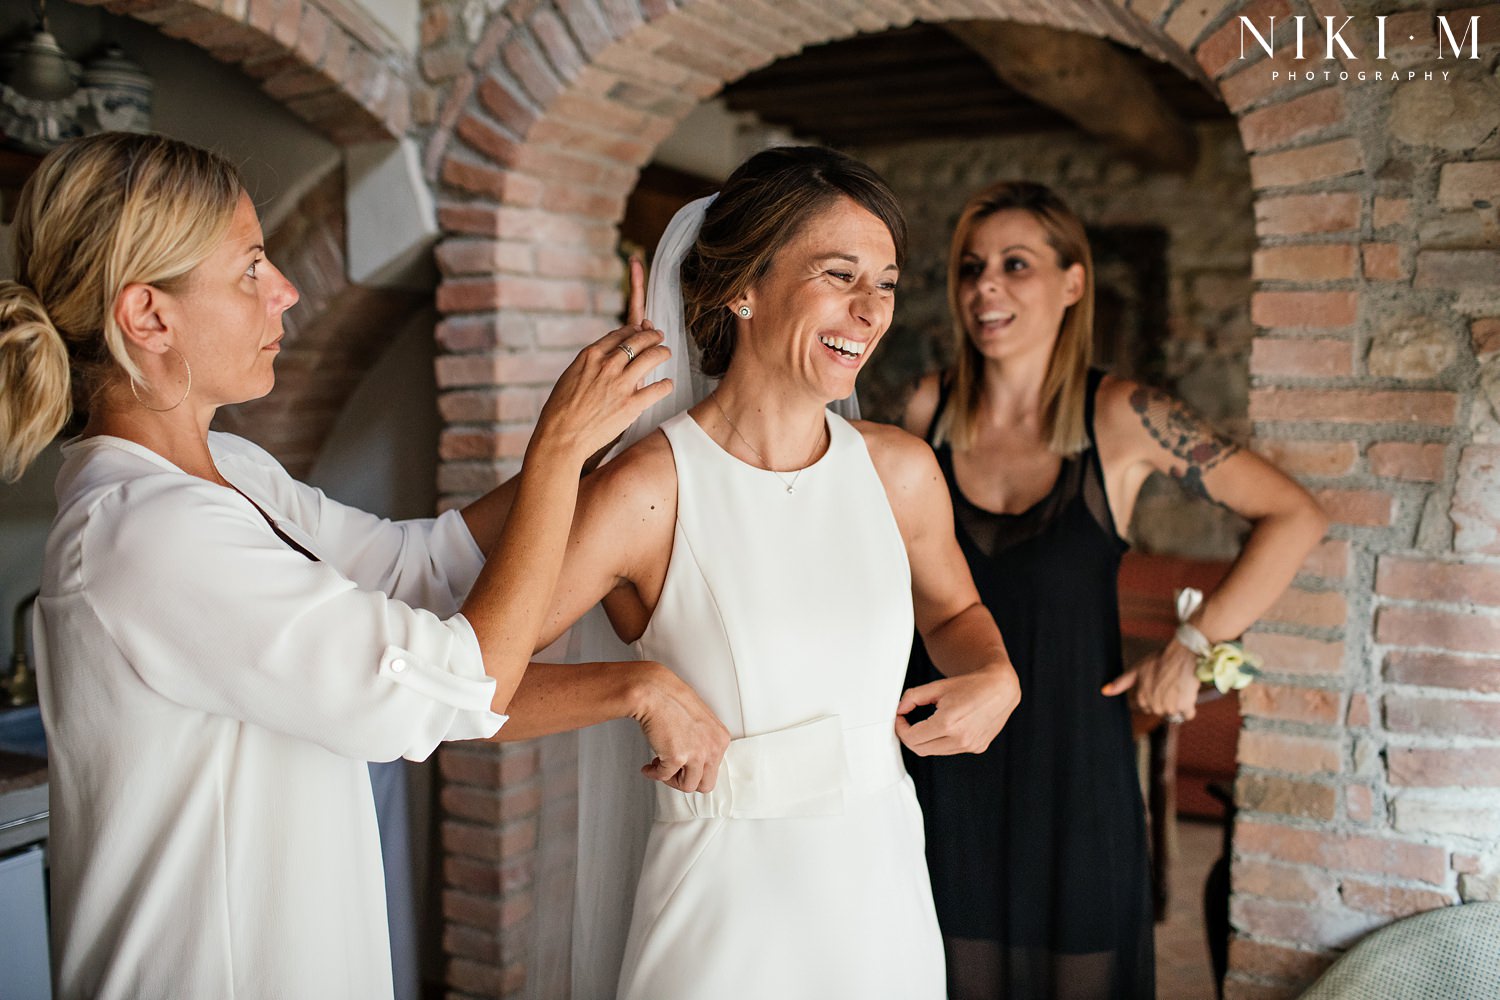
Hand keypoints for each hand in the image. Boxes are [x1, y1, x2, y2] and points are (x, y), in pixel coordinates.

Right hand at [531, 257, 672, 464]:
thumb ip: (590, 365)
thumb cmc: (561, 410)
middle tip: (658, 336)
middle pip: (638, 341)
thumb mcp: (571, 376)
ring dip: (662, 352)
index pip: (619, 335)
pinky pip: (658, 388)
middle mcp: (607, 365)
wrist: (561, 436)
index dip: (633, 330)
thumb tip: (604, 359)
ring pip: (652, 357)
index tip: (640, 331)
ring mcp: (621, 384)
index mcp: (590, 356)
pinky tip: (667, 384)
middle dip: (652, 336)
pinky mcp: (632, 404)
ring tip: (665, 352)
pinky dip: (666, 384)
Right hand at [631, 662, 730, 792]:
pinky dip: (654, 774)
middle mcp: (713, 747)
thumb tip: (695, 762)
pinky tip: (649, 767)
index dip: (696, 769)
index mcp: (721, 739)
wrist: (655, 692)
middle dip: (686, 780)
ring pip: (687, 786)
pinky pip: (664, 777)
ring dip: (671, 779)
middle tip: (674, 771)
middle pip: (706, 784)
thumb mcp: (700, 722)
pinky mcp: (677, 757)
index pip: (715, 768)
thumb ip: (703, 742)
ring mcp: (697, 754)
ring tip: (661, 766)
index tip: (685, 765)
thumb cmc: (672, 701)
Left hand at [896, 663, 1020, 755]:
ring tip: (927, 723)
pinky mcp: (977, 748)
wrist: (1000, 688)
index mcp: (947, 723)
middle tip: (907, 723)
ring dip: (926, 740)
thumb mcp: (937, 687)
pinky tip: (947, 726)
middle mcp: (959, 739)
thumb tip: (899, 710)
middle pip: (920, 749)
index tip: (900, 719)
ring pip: (935, 751)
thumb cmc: (970, 685)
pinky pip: (951, 750)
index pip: (911, 738)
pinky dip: (942, 741)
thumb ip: (913, 697)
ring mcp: (969, 746)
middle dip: (909, 736)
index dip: (900, 728)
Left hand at [1102, 640, 1199, 719]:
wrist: (1182, 655)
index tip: (1159, 685)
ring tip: (1178, 686)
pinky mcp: (1184, 707)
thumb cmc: (1159, 660)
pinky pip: (1187, 715)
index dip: (1154, 696)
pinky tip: (1187, 692)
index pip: (1146, 708)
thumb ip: (1121, 683)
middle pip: (1161, 710)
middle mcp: (1154, 706)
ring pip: (1174, 712)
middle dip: (1165, 701)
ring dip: (1178, 703)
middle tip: (1170, 684)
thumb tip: (1104, 691)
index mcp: (1142, 699)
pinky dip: (1189, 707)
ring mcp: (1170, 708)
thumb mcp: (1137, 669)